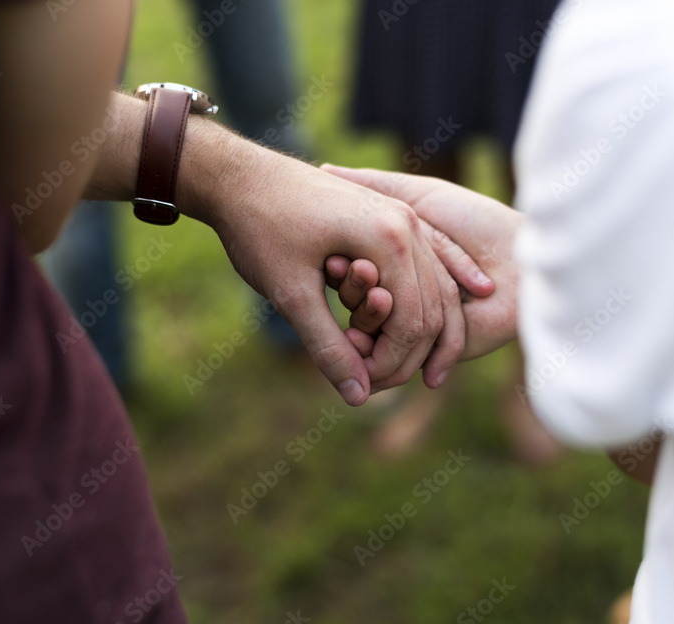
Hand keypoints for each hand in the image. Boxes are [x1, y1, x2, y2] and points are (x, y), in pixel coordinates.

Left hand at [175, 119, 470, 404]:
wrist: (240, 175)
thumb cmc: (259, 228)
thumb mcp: (291, 294)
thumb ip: (329, 346)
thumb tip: (359, 397)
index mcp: (389, 239)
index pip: (415, 321)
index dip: (392, 363)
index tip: (363, 385)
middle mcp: (407, 224)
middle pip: (433, 307)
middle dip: (409, 353)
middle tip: (374, 381)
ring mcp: (403, 216)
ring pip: (433, 288)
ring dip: (417, 330)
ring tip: (387, 363)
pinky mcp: (391, 217)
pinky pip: (421, 267)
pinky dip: (422, 298)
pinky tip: (414, 320)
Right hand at [322, 165, 521, 359]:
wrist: (524, 260)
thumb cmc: (477, 222)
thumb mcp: (421, 198)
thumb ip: (376, 185)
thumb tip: (325, 168)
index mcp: (396, 264)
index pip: (353, 269)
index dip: (341, 264)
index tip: (329, 254)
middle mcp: (402, 297)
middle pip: (359, 301)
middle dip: (350, 289)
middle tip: (339, 270)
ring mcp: (415, 328)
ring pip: (371, 331)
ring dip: (362, 315)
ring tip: (361, 294)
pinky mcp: (430, 354)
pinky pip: (394, 360)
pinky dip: (376, 349)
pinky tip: (358, 335)